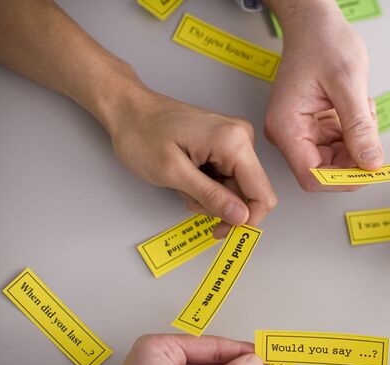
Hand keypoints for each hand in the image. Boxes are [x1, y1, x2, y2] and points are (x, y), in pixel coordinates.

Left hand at [108, 89, 276, 237]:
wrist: (128, 110)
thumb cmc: (142, 133)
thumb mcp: (174, 173)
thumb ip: (211, 196)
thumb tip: (241, 217)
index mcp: (234, 142)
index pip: (262, 194)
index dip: (245, 220)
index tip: (222, 230)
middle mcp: (241, 138)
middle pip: (249, 193)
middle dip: (220, 206)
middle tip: (190, 200)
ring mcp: (235, 140)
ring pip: (236, 188)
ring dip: (210, 196)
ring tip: (183, 184)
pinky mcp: (226, 144)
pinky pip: (227, 177)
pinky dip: (207, 186)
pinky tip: (188, 177)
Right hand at [264, 1, 382, 191]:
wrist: (315, 23)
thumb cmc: (323, 42)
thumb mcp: (348, 84)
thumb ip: (359, 127)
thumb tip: (371, 163)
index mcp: (287, 126)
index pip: (313, 176)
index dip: (344, 180)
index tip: (371, 170)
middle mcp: (289, 134)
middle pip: (325, 171)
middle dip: (355, 158)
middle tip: (373, 133)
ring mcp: (301, 131)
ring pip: (336, 159)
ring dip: (358, 142)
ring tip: (363, 109)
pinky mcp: (314, 127)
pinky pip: (339, 144)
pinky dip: (356, 132)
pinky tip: (358, 107)